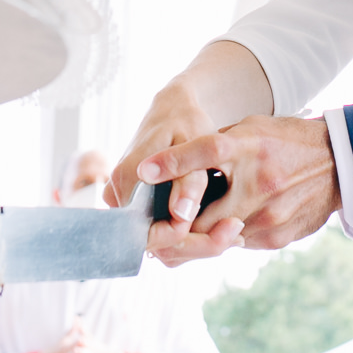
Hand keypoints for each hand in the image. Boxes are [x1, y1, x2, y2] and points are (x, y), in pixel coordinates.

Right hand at [107, 77, 221, 229]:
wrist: (174, 108)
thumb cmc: (186, 123)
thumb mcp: (195, 146)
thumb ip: (189, 183)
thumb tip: (180, 215)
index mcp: (126, 181)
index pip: (147, 232)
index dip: (182, 237)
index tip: (220, 230)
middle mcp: (116, 194)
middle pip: (151, 241)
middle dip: (194, 244)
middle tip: (236, 236)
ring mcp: (121, 201)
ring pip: (155, 239)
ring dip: (191, 241)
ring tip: (232, 232)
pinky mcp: (132, 203)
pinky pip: (157, 229)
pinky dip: (185, 232)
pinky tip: (217, 227)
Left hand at [133, 114, 338, 261]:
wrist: (340, 165)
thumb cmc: (287, 142)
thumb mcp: (253, 129)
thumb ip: (216, 145)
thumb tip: (172, 165)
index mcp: (251, 146)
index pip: (207, 150)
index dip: (173, 161)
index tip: (142, 171)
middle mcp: (259, 182)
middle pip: (203, 217)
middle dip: (175, 226)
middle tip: (154, 230)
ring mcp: (269, 215)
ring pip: (217, 238)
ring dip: (198, 235)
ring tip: (181, 231)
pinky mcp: (277, 237)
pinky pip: (237, 244)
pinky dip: (225, 237)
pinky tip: (223, 226)